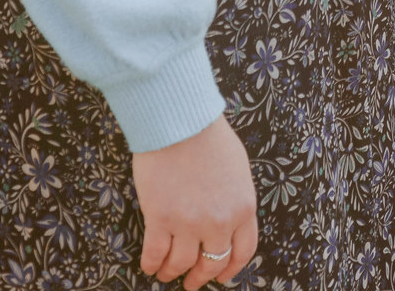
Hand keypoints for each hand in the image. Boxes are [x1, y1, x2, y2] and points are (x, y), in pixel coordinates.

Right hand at [133, 114, 257, 287]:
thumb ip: (236, 197)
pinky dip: (152, 264)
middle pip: (212, 262)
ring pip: (181, 263)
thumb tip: (230, 219)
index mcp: (243, 206)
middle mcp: (219, 221)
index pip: (244, 251)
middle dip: (201, 276)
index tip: (222, 276)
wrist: (180, 120)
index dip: (231, 268)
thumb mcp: (237, 168)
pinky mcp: (160, 219)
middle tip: (192, 282)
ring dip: (173, 272)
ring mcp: (189, 223)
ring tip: (167, 272)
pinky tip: (150, 264)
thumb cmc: (208, 135)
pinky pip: (155, 254)